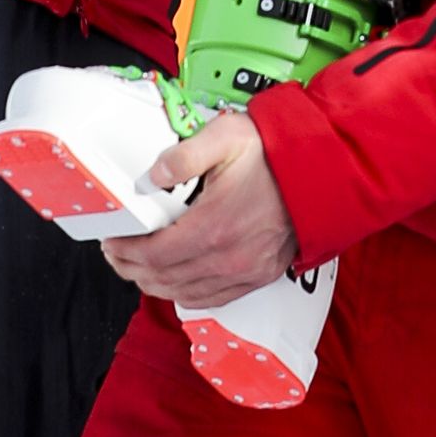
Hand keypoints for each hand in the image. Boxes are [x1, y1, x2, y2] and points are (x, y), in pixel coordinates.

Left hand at [100, 109, 300, 304]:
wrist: (323, 171)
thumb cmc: (275, 154)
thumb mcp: (226, 137)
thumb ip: (184, 155)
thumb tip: (153, 176)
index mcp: (214, 227)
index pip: (153, 255)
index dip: (124, 252)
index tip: (111, 241)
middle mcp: (228, 260)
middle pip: (163, 279)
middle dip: (131, 268)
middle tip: (117, 253)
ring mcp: (245, 273)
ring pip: (184, 294)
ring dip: (154, 283)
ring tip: (138, 266)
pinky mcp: (259, 278)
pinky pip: (211, 299)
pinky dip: (185, 293)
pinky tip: (175, 280)